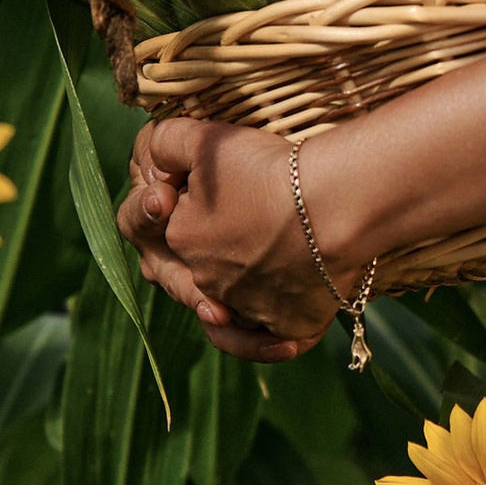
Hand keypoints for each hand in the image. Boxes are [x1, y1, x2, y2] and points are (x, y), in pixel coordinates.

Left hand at [118, 117, 337, 362]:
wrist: (334, 205)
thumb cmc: (269, 170)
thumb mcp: (205, 141)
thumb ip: (165, 144)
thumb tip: (152, 160)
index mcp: (178, 238)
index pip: (152, 224)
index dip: (166, 203)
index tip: (197, 183)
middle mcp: (205, 281)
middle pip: (185, 274)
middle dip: (196, 253)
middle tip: (227, 227)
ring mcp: (246, 307)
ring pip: (226, 310)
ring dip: (231, 298)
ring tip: (251, 276)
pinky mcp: (286, 325)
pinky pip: (265, 343)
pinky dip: (265, 342)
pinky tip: (277, 337)